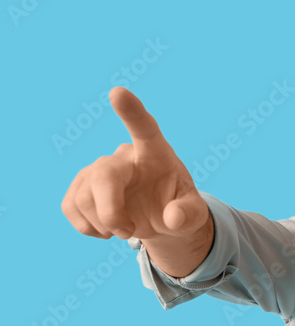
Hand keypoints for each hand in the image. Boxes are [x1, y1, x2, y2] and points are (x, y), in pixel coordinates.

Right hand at [61, 87, 207, 240]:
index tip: (118, 93)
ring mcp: (98, 169)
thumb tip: (173, 218)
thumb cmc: (179, 207)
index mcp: (156, 153)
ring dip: (104, 225)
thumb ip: (188, 214)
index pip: (144, 128)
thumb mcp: (194, 214)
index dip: (131, 112)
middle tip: (129, 232)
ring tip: (126, 229)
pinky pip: (70, 206)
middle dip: (111, 212)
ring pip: (83, 198)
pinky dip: (87, 227)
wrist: (159, 217)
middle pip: (102, 176)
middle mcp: (123, 156)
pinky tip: (107, 228)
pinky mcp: (80, 186)